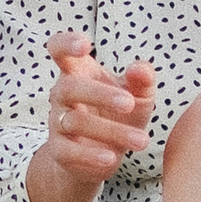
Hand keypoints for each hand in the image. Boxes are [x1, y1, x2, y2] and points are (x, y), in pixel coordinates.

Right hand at [26, 31, 154, 201]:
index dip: (66, 43)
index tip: (85, 44)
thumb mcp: (137, 96)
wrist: (98, 158)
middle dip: (100, 94)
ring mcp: (57, 122)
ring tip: (141, 140)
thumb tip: (140, 68)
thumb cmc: (118, 116)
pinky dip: (90, 155)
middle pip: (69, 87)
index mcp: (78, 72)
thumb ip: (142, 80)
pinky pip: (69, 151)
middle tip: (129, 103)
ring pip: (75, 122)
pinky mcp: (59, 151)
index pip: (59, 49)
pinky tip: (112, 158)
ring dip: (111, 131)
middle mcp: (62, 95)